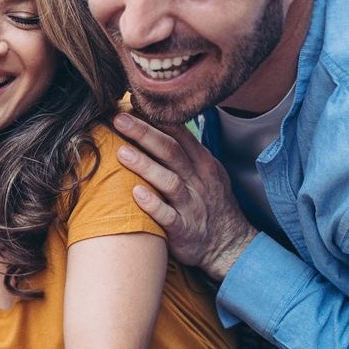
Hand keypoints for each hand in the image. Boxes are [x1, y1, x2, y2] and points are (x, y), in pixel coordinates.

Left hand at [113, 113, 257, 280]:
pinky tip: (135, 194)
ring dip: (144, 166)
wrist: (230, 245)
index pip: (178, 134)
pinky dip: (152, 204)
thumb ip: (183, 151)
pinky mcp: (184, 230)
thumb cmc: (209, 204)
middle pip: (170, 151)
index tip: (131, 103)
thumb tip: (154, 125)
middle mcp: (198, 180)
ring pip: (169, 181)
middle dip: (144, 133)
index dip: (155, 118)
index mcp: (202, 163)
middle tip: (118, 119)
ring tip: (121, 152)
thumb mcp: (204, 172)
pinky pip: (168, 216)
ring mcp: (191, 205)